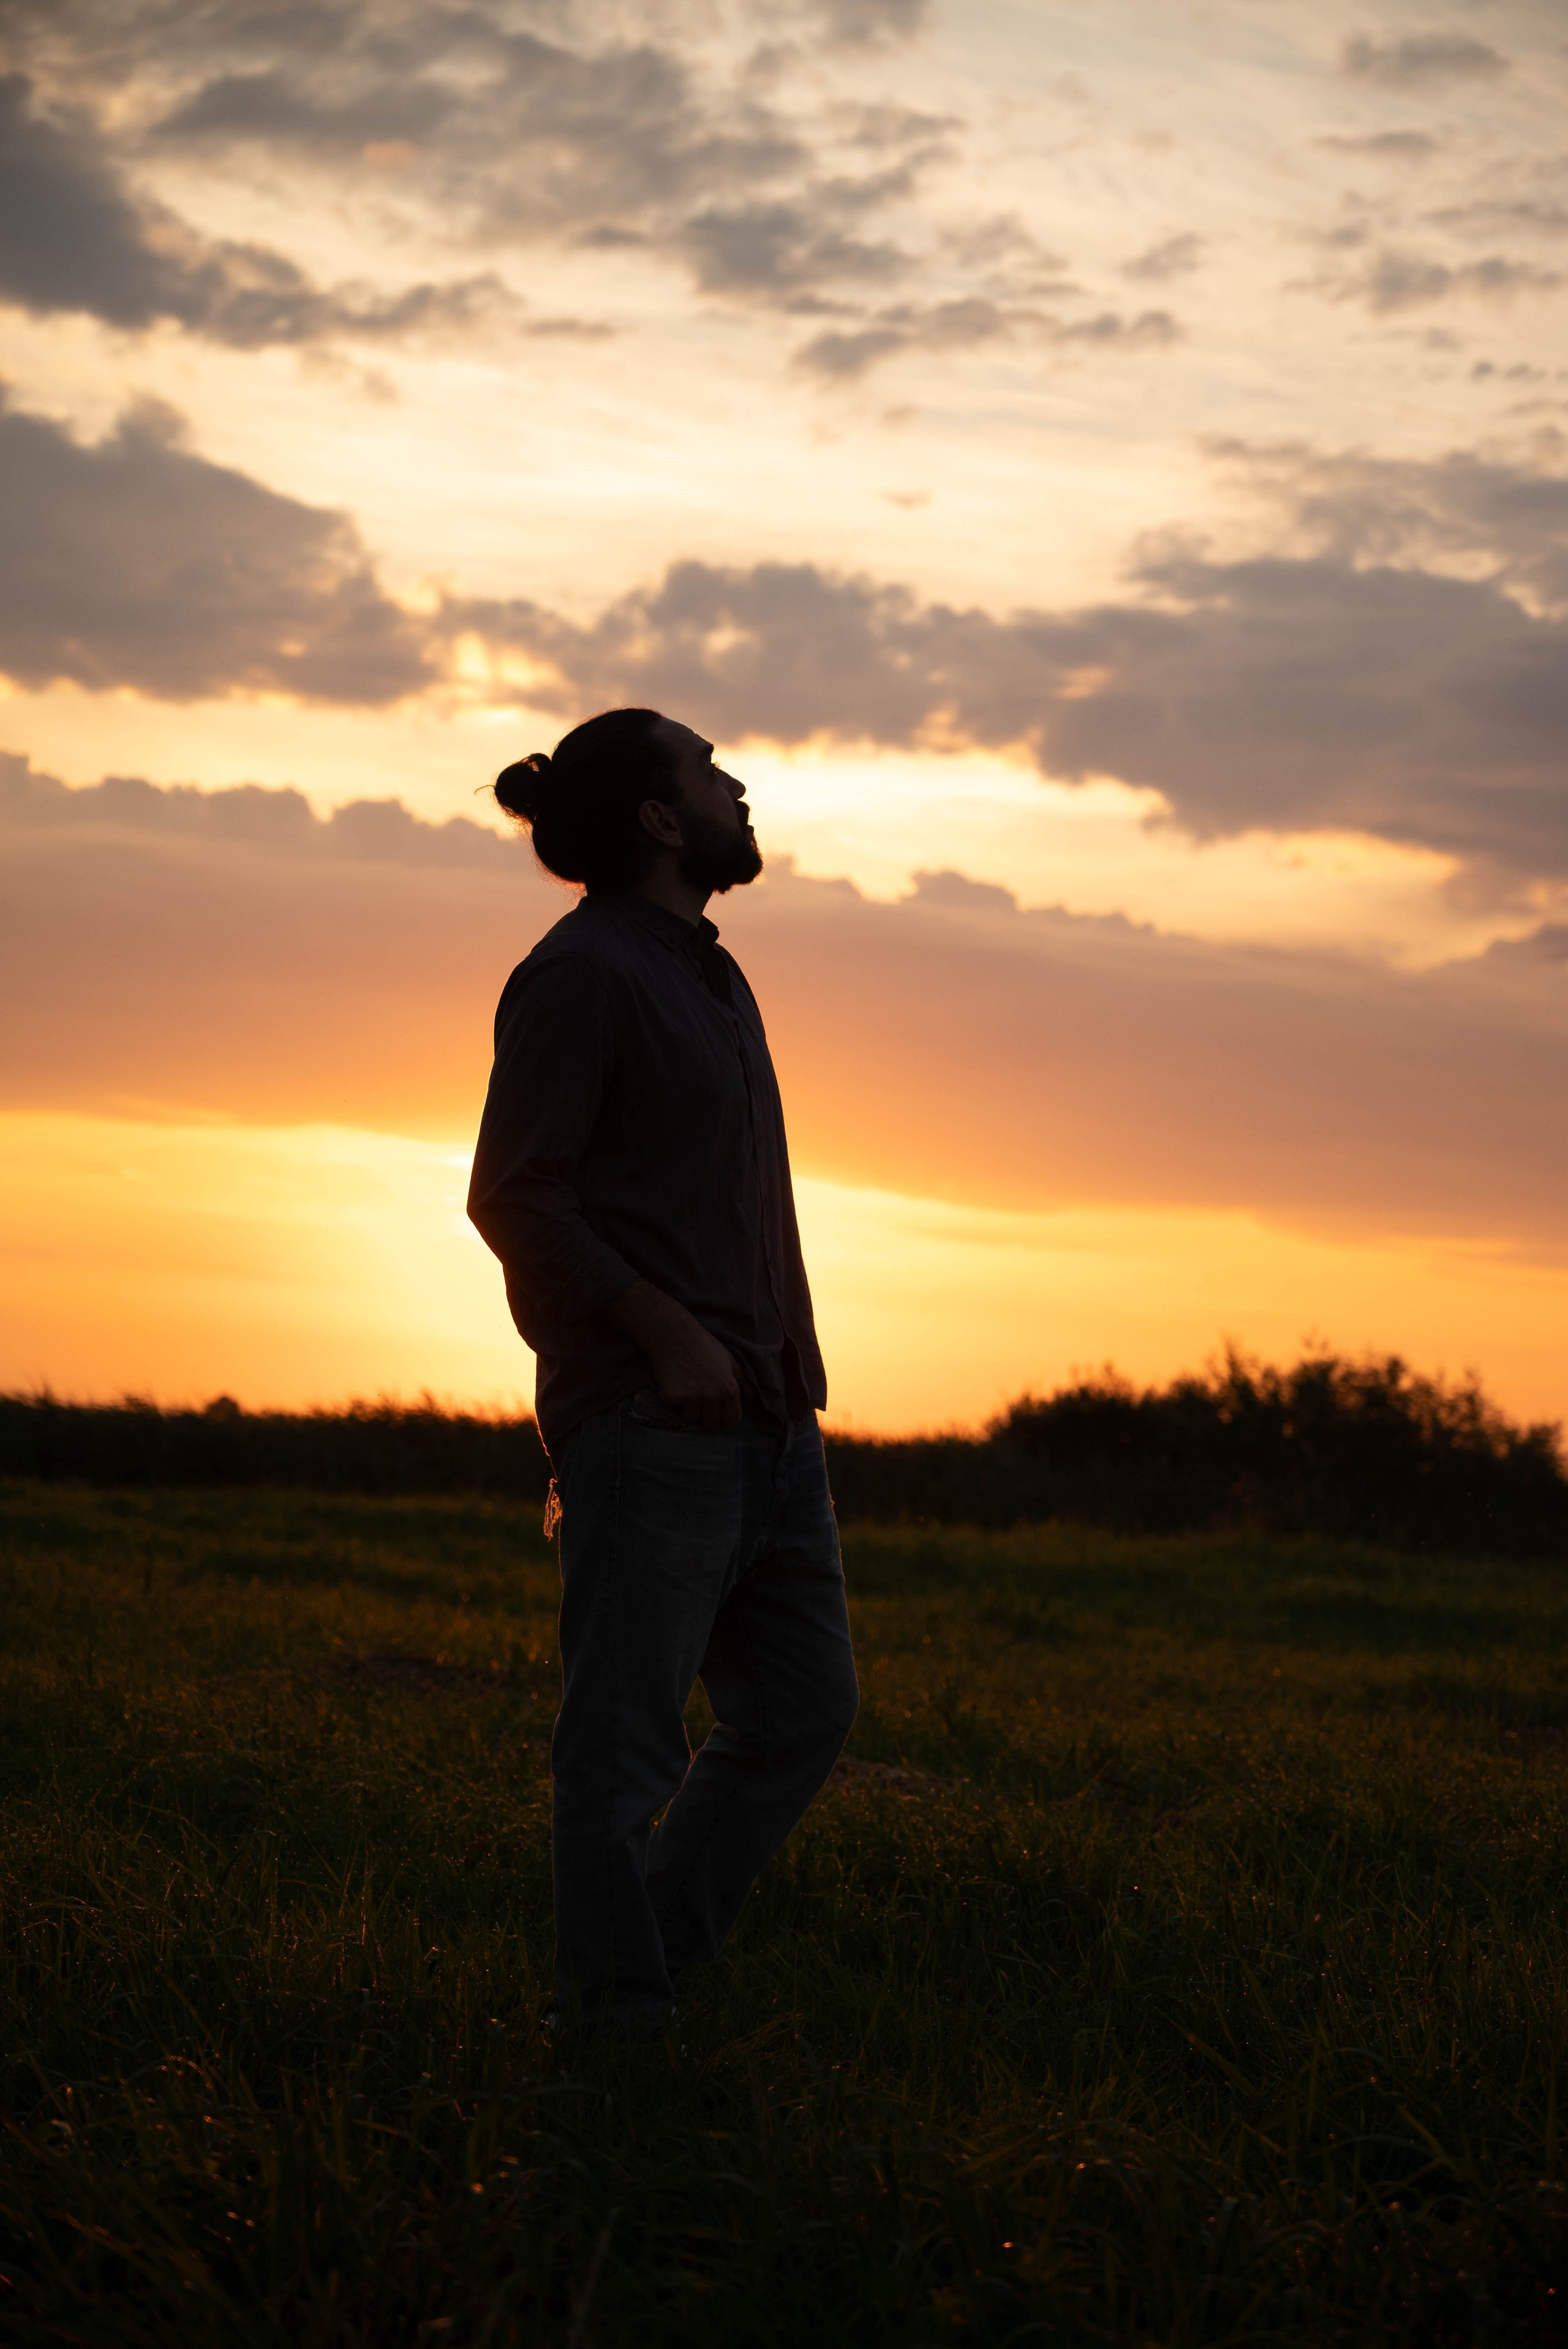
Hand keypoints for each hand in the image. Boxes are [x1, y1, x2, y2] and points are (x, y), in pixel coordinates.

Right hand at [607, 1280, 742, 1429]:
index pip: (732, 1422)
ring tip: (686, 1389)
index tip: (719, 1413)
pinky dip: (673, 1402)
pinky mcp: (672, 1397)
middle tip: (700, 1400)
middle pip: (711, 1424)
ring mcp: (691, 1397)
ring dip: (689, 1409)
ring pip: (691, 1419)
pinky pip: (674, 1411)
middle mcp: (712, 1396)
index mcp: (729, 1388)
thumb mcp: (728, 1359)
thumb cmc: (703, 1345)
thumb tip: (752, 1397)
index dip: (726, 1419)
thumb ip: (741, 1380)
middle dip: (706, 1416)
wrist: (674, 1335)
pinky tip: (674, 1386)